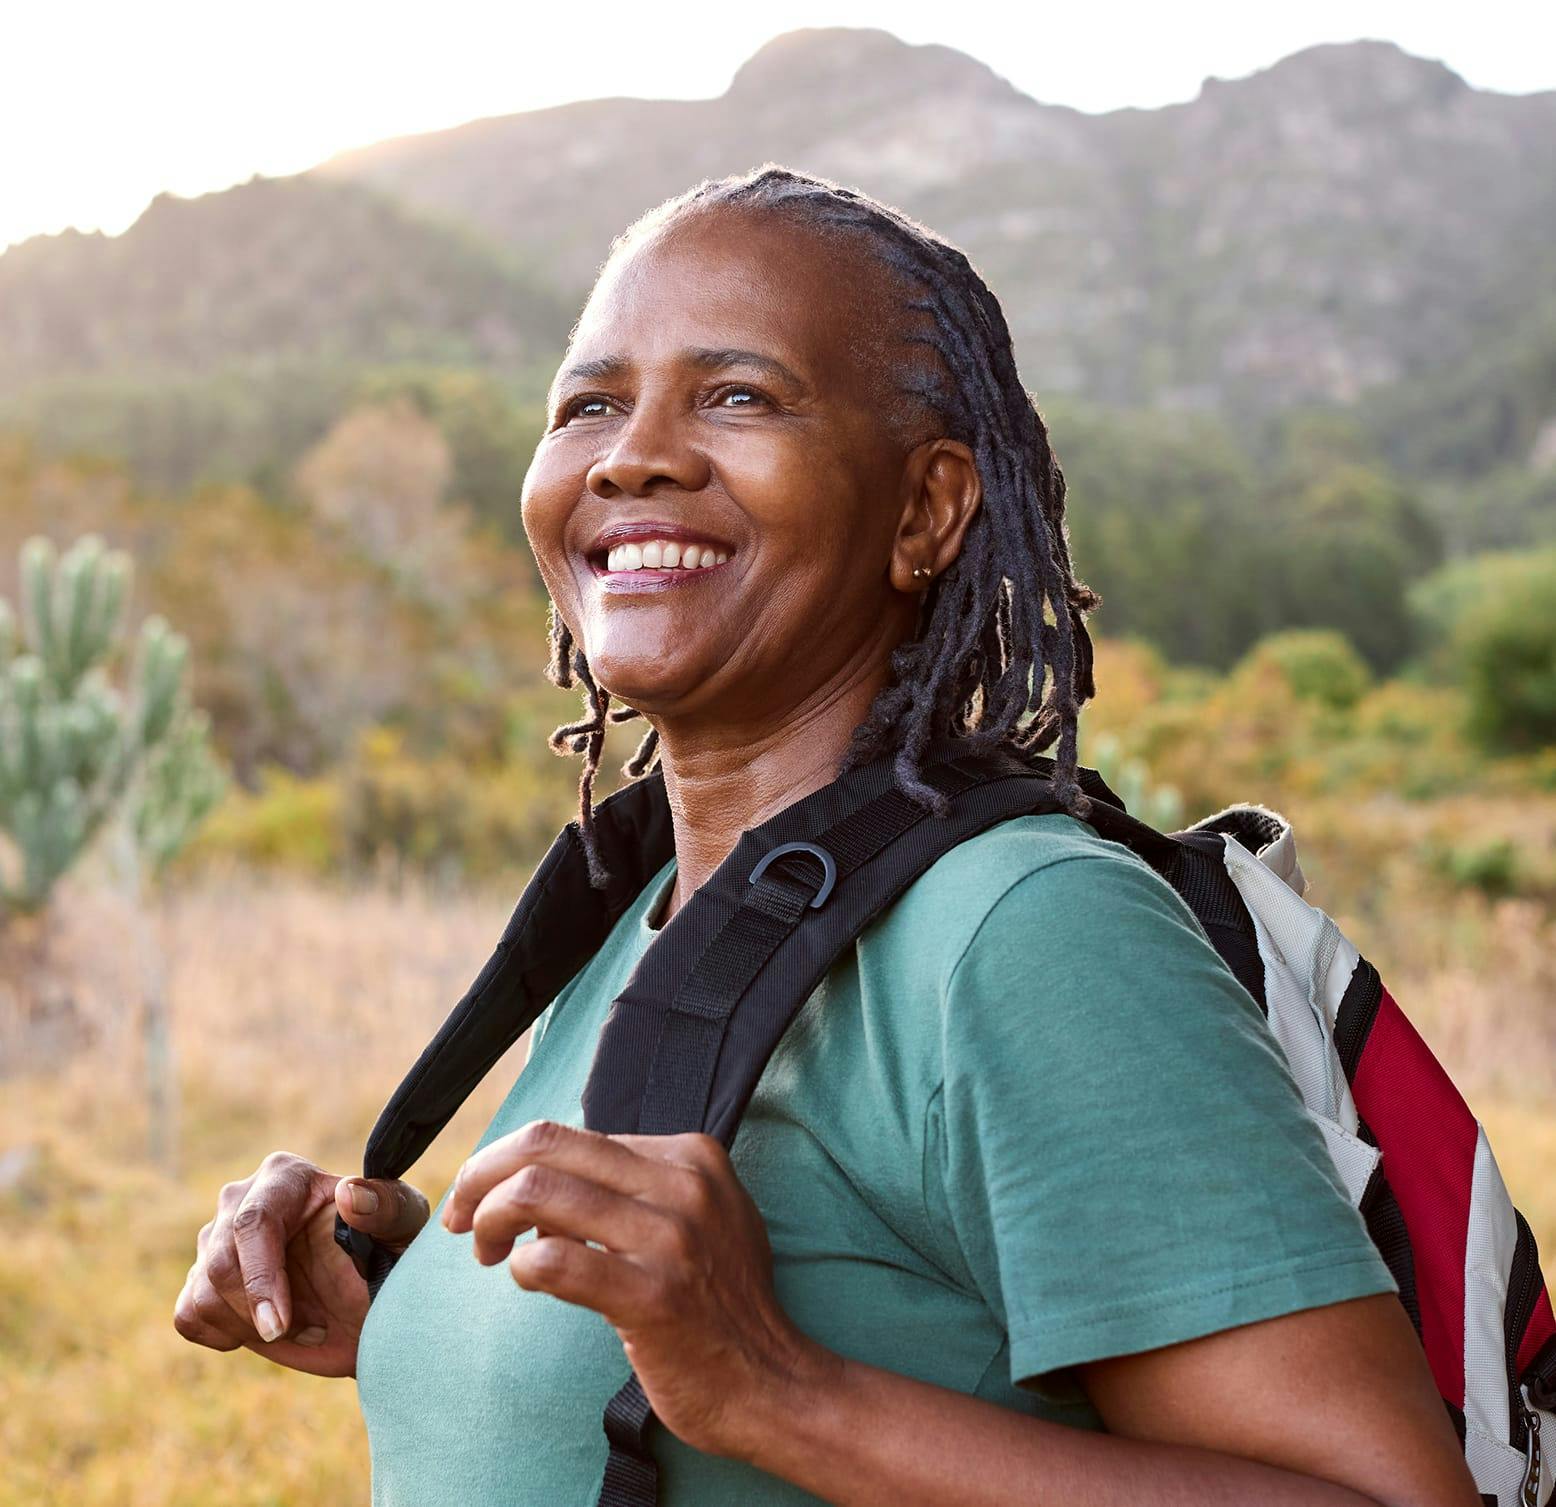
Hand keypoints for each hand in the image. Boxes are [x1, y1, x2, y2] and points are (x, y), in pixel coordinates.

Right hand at [174, 1151, 428, 1377]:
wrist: (371, 1301)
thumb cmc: (392, 1252)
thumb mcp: (404, 1227)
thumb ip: (387, 1206)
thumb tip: (349, 1194)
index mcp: (286, 1176)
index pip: (252, 1221)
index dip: (261, 1278)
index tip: (278, 1326)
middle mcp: (242, 1199)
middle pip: (219, 1262)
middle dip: (260, 1312)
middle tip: (310, 1328)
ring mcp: (216, 1240)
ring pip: (203, 1293)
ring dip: (252, 1327)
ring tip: (302, 1323)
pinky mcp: (203, 1281)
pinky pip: (188, 1316)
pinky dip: (225, 1335)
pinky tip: (266, 1327)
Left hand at [441, 1120, 830, 1458]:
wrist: (771, 1381)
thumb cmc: (723, 1303)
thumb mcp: (703, 1214)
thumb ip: (642, 1184)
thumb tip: (552, 1171)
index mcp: (692, 1155)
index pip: (572, 1134)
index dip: (512, 1160)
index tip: (485, 1195)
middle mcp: (683, 1184)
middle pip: (547, 1145)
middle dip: (482, 1174)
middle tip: (462, 1214)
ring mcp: (670, 1238)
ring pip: (538, 1192)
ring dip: (489, 1220)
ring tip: (486, 1251)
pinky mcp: (652, 1296)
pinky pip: (553, 1260)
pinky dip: (520, 1265)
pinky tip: (523, 1279)